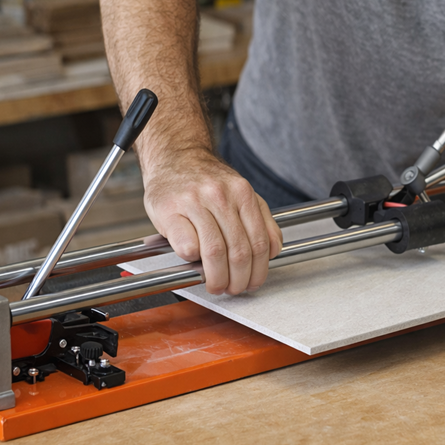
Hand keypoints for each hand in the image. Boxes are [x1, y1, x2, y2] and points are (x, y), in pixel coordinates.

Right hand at [142, 148, 282, 294]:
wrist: (174, 156)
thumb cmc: (206, 179)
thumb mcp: (240, 191)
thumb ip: (260, 218)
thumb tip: (273, 250)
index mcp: (242, 192)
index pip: (259, 242)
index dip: (258, 270)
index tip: (253, 282)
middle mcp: (220, 195)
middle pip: (238, 251)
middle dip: (239, 279)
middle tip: (234, 288)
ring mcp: (194, 202)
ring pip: (214, 252)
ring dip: (217, 277)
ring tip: (216, 285)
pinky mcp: (170, 211)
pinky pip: (187, 246)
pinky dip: (193, 260)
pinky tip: (194, 261)